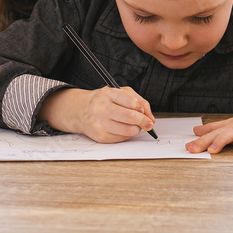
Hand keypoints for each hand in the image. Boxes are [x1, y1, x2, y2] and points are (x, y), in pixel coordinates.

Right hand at [40, 86, 155, 142]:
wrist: (82, 111)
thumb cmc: (104, 101)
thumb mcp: (119, 93)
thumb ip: (138, 101)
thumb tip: (150, 117)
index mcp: (108, 94)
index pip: (131, 101)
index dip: (140, 107)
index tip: (142, 111)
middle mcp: (102, 109)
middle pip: (131, 117)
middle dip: (144, 121)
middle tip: (148, 123)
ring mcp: (101, 124)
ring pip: (129, 130)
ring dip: (136, 129)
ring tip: (133, 125)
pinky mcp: (101, 137)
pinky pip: (123, 139)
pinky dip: (127, 135)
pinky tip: (122, 128)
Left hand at [186, 96, 232, 153]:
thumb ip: (217, 128)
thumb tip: (196, 131)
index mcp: (232, 125)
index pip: (213, 132)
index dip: (199, 139)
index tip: (186, 146)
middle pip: (219, 133)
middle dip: (204, 141)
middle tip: (191, 148)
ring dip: (221, 141)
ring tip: (212, 149)